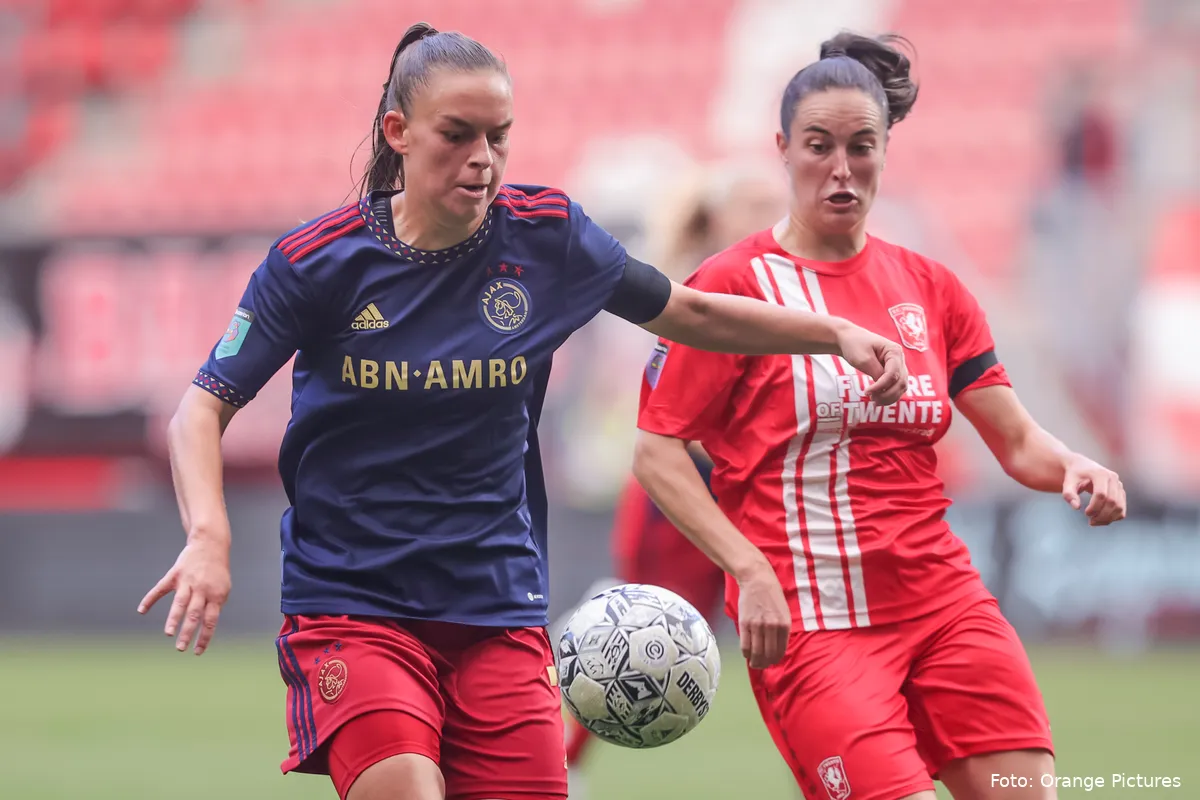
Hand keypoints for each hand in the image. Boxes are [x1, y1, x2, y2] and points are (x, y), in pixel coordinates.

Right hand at [138, 539, 231, 654]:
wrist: (210, 545)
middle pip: (194, 614)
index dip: (204, 637)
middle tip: (181, 649)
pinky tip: (142, 610)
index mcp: (216, 595)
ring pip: (180, 603)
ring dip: (174, 619)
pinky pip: (161, 588)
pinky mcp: (175, 574)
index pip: (210, 621)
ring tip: (168, 634)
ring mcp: (187, 581)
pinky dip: (150, 599)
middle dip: (187, 632)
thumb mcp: (222, 589)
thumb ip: (214, 607)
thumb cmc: (217, 572)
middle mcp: (202, 589)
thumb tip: (205, 627)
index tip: (197, 652)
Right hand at [735, 560, 790, 668]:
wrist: (757, 579)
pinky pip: (745, 645)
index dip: (775, 660)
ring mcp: (758, 625)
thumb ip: (782, 629)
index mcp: (785, 625)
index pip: (780, 651)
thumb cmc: (772, 594)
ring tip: (754, 663)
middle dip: (765, 664)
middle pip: (768, 655)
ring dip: (755, 662)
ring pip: (756, 652)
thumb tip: (777, 647)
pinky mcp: (745, 623)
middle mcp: (772, 627)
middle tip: (761, 665)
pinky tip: (747, 654)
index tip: (771, 662)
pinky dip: (746, 653)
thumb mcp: (784, 611)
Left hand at [835, 323, 907, 405]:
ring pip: (901, 386)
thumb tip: (884, 387)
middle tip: (872, 400)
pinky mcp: (892, 372)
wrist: (849, 339)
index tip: (867, 392)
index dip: (882, 386)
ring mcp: (898, 366)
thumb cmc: (855, 345)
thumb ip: (875, 372)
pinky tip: (878, 398)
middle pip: (901, 382)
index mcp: (894, 351)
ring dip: (890, 397)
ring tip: (874, 401)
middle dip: (888, 394)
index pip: (893, 373)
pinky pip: (896, 387)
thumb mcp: (863, 359)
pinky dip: (889, 395)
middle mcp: (899, 359)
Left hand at [1062, 456, 1125, 525]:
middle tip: (1090, 521)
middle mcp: (1113, 478)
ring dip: (1108, 518)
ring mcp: (1119, 485)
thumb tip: (1076, 507)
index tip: (1085, 513)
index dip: (1094, 507)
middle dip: (1101, 515)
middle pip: (1112, 501)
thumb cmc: (1074, 475)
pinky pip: (1122, 509)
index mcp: (1100, 474)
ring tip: (1094, 522)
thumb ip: (1069, 494)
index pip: (1101, 494)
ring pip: (1120, 507)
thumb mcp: (1067, 482)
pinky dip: (1113, 518)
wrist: (1082, 466)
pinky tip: (1101, 520)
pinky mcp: (1121, 492)